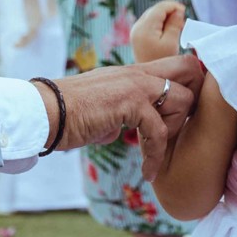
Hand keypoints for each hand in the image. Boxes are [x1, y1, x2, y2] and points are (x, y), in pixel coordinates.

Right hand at [49, 54, 201, 180]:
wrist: (43, 112)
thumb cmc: (65, 115)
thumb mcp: (100, 110)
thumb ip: (117, 114)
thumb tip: (119, 130)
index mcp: (132, 72)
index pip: (175, 64)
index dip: (185, 86)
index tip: (178, 116)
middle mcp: (137, 72)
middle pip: (189, 68)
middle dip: (192, 98)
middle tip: (176, 129)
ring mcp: (135, 84)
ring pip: (182, 101)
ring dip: (172, 130)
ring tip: (152, 152)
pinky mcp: (130, 103)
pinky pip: (159, 132)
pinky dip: (155, 157)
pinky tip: (147, 172)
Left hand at [132, 0, 187, 61]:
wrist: (151, 77)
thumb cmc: (163, 61)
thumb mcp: (171, 42)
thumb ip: (174, 23)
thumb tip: (178, 10)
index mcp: (145, 28)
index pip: (160, 8)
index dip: (173, 5)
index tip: (184, 11)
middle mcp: (137, 26)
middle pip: (155, 10)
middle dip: (169, 11)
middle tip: (182, 21)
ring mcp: (135, 30)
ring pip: (152, 15)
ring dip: (165, 17)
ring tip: (177, 26)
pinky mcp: (137, 35)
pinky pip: (150, 22)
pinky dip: (160, 22)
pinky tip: (169, 30)